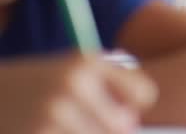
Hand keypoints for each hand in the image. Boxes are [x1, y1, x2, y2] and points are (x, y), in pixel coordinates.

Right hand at [0, 53, 156, 133]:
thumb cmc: (36, 83)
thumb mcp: (71, 69)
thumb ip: (110, 82)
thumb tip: (133, 118)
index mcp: (86, 63)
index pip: (143, 93)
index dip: (135, 105)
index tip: (121, 107)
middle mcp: (73, 84)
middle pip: (122, 126)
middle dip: (114, 128)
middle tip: (94, 122)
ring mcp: (54, 113)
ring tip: (68, 125)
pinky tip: (49, 130)